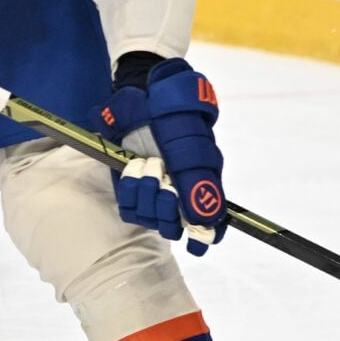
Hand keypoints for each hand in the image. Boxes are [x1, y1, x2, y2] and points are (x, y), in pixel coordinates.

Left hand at [100, 54, 224, 254]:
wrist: (143, 97)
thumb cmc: (174, 120)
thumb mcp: (191, 149)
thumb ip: (199, 184)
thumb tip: (207, 220)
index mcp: (204, 186)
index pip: (210, 224)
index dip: (204, 236)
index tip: (197, 243)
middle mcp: (180, 194)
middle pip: (175, 227)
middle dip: (166, 207)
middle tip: (163, 178)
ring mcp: (155, 193)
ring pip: (150, 219)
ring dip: (146, 192)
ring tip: (146, 164)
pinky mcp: (131, 189)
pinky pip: (129, 208)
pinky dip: (129, 190)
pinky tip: (133, 169)